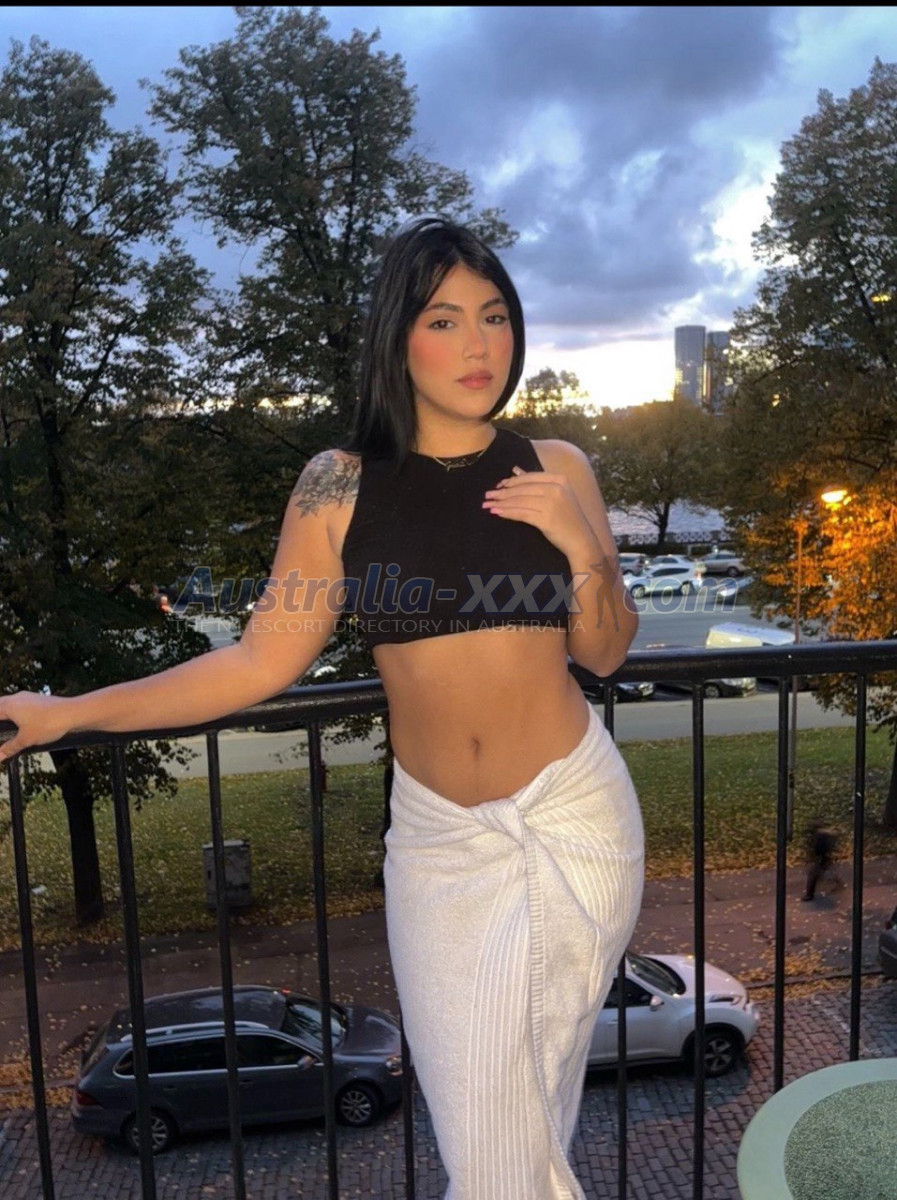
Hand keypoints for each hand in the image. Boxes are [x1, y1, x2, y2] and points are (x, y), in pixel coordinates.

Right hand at [0, 692, 74, 763]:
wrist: (72, 713)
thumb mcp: (26, 739)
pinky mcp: (39, 700)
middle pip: (0, 705)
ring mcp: (29, 697)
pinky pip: (23, 705)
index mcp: (9, 705)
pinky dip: (18, 712)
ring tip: (7, 725)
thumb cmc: (48, 724)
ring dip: (7, 713)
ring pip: (12, 703)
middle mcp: (17, 698)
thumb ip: (10, 747)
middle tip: (1, 730)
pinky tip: (23, 722)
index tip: (0, 735)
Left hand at [482, 466, 598, 560]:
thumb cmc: (568, 517)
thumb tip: (515, 470)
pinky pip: (521, 513)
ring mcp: (551, 504)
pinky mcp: (546, 519)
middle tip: (487, 495)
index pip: (529, 477)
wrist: (581, 539)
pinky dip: (507, 513)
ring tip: (488, 505)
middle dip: (502, 492)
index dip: (511, 481)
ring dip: (501, 503)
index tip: (498, 486)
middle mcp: (556, 489)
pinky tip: (497, 513)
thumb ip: (537, 482)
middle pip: (522, 489)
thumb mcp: (557, 494)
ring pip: (520, 501)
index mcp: (559, 479)